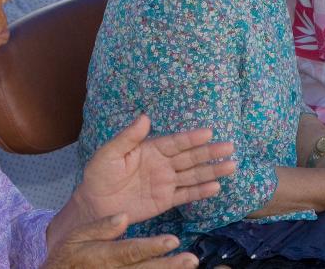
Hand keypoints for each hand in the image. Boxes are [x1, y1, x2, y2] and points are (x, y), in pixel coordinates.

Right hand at [43, 215, 194, 268]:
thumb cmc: (69, 257)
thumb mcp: (76, 237)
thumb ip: (100, 228)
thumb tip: (123, 216)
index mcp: (102, 256)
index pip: (130, 251)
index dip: (152, 247)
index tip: (173, 240)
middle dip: (169, 265)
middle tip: (191, 259)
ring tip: (190, 266)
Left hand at [70, 113, 235, 226]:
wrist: (93, 206)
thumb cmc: (98, 176)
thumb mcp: (109, 154)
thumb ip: (127, 137)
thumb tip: (145, 117)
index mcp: (151, 150)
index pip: (176, 142)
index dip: (192, 138)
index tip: (209, 133)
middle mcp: (162, 164)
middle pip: (190, 157)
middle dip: (209, 152)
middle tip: (229, 147)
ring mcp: (165, 182)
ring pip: (193, 175)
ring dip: (212, 170)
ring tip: (231, 166)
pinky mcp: (164, 200)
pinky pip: (186, 194)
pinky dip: (201, 192)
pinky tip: (216, 187)